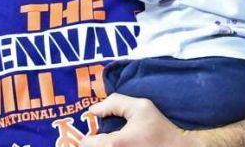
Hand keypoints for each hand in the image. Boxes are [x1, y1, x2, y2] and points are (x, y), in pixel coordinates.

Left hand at [79, 93, 201, 146]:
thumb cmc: (160, 129)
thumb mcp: (140, 107)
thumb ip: (114, 103)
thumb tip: (93, 110)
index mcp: (113, 144)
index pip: (85, 144)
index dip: (87, 135)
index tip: (96, 131)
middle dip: (95, 143)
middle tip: (102, 136)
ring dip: (104, 146)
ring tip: (117, 141)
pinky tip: (125, 145)